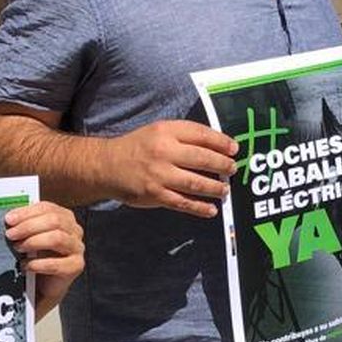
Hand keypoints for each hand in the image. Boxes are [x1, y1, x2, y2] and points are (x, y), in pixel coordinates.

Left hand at [6, 202, 84, 316]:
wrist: (45, 284)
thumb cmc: (38, 256)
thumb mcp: (31, 237)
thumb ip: (25, 225)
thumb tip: (9, 218)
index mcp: (64, 218)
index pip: (47, 208)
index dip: (27, 212)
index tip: (9, 219)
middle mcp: (74, 230)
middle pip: (54, 221)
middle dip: (28, 226)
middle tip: (11, 234)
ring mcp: (77, 248)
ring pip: (57, 238)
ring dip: (33, 242)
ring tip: (18, 248)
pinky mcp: (76, 266)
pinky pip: (57, 264)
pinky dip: (38, 264)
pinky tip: (26, 265)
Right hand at [106, 120, 237, 217]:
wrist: (107, 165)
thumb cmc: (138, 147)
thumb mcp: (158, 131)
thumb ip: (184, 135)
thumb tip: (216, 146)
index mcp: (166, 131)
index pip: (201, 134)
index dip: (221, 142)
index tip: (234, 149)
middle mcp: (164, 151)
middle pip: (202, 158)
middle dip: (222, 165)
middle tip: (233, 169)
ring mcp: (160, 175)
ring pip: (196, 183)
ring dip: (215, 188)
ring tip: (225, 190)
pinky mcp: (155, 194)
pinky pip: (183, 203)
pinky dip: (200, 208)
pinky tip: (211, 210)